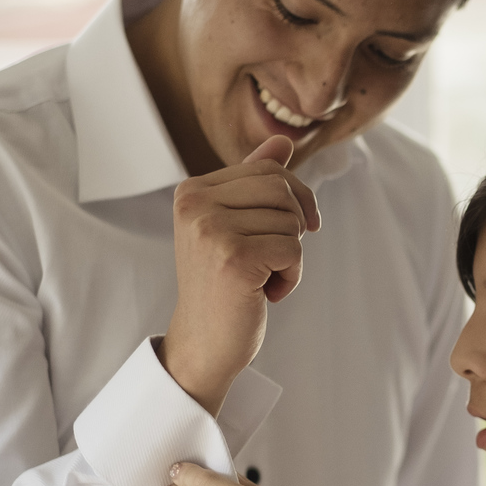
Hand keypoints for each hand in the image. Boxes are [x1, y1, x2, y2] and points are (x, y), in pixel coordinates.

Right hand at [159, 135, 319, 418]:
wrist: (204, 345)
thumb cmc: (223, 286)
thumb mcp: (236, 226)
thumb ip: (255, 182)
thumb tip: (283, 140)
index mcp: (192, 191)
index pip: (269, 170)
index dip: (293, 201)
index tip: (283, 233)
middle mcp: (195, 204)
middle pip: (283, 189)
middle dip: (292, 226)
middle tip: (272, 259)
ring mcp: (211, 230)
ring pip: (291, 220)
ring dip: (289, 256)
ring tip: (261, 279)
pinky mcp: (234, 258)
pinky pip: (293, 250)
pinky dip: (291, 277)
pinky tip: (264, 294)